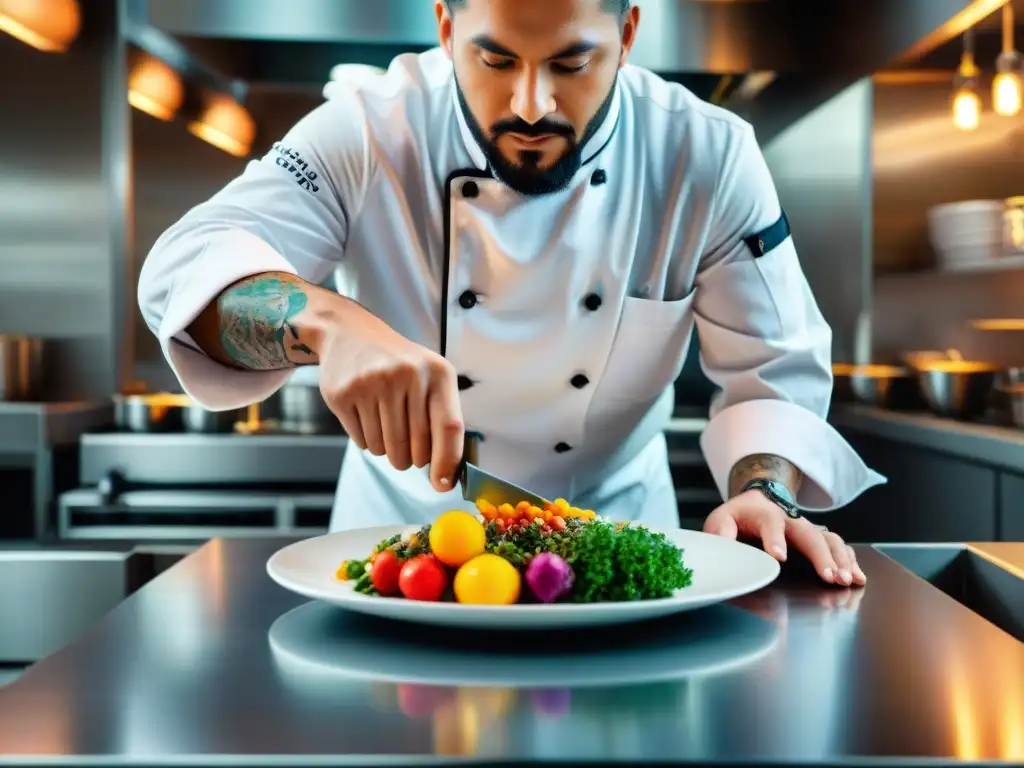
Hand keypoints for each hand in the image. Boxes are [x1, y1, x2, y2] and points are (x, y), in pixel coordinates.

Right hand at [316, 300, 464, 491]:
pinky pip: (361, 441)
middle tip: (407, 452)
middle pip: (415, 446)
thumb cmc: (399, 364)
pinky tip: (367, 417)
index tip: (443, 484)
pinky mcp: (343, 394)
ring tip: (385, 423)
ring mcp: (372, 383)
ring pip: (386, 448)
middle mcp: (407, 375)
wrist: (349, 334)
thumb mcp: (429, 377)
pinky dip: (367, 440)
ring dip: (387, 450)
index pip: (449, 427)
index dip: (447, 461)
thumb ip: (441, 419)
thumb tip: (446, 475)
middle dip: (411, 459)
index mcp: (437, 372)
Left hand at [703, 490, 866, 586]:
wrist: (757, 501)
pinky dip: (851, 560)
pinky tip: (858, 577)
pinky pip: (838, 546)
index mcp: (764, 514)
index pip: (770, 523)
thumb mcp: (721, 520)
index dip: (774, 539)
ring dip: (840, 559)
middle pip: (809, 534)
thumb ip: (721, 533)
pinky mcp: (817, 538)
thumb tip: (722, 546)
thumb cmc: (739, 516)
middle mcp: (791, 520)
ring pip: (829, 539)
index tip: (778, 556)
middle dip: (821, 556)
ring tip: (846, 580)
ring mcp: (807, 528)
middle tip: (830, 577)